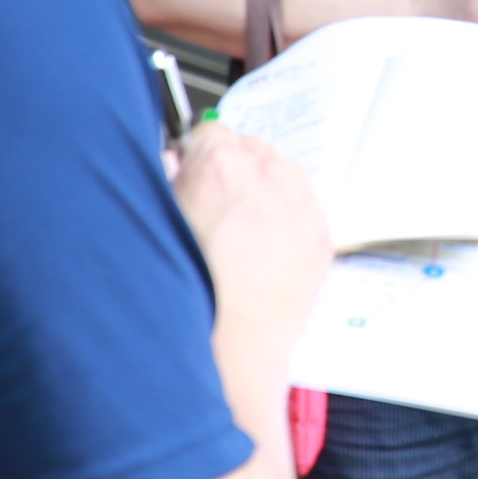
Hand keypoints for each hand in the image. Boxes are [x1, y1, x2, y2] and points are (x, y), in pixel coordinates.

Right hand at [173, 124, 330, 356]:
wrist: (230, 346)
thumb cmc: (187, 292)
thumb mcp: (156, 222)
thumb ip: (164, 179)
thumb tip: (174, 161)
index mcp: (220, 166)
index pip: (209, 132)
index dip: (194, 156)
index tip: (190, 175)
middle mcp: (269, 175)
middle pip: (248, 150)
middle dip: (230, 172)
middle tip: (212, 211)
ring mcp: (302, 204)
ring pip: (280, 176)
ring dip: (261, 192)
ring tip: (237, 236)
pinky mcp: (321, 233)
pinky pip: (302, 209)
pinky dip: (284, 220)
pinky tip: (260, 252)